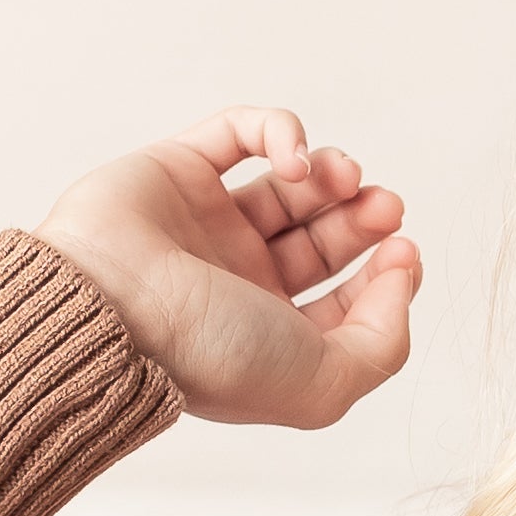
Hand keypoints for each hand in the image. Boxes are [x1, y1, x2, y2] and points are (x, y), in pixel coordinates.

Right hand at [37, 107, 422, 428]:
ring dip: (331, 173)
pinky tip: (295, 160)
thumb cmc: (209, 353)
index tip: (403, 254)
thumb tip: (398, 280)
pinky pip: (239, 131)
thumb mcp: (322, 383)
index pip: (344, 301)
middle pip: (323, 239)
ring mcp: (206, 222)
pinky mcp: (176, 166)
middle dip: (364, 217)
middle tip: (386, 206)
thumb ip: (382, 346)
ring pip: (289, 184)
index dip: (386, 276)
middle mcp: (237, 281)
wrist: (111, 304)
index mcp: (267, 336)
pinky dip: (280, 132)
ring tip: (343, 177)